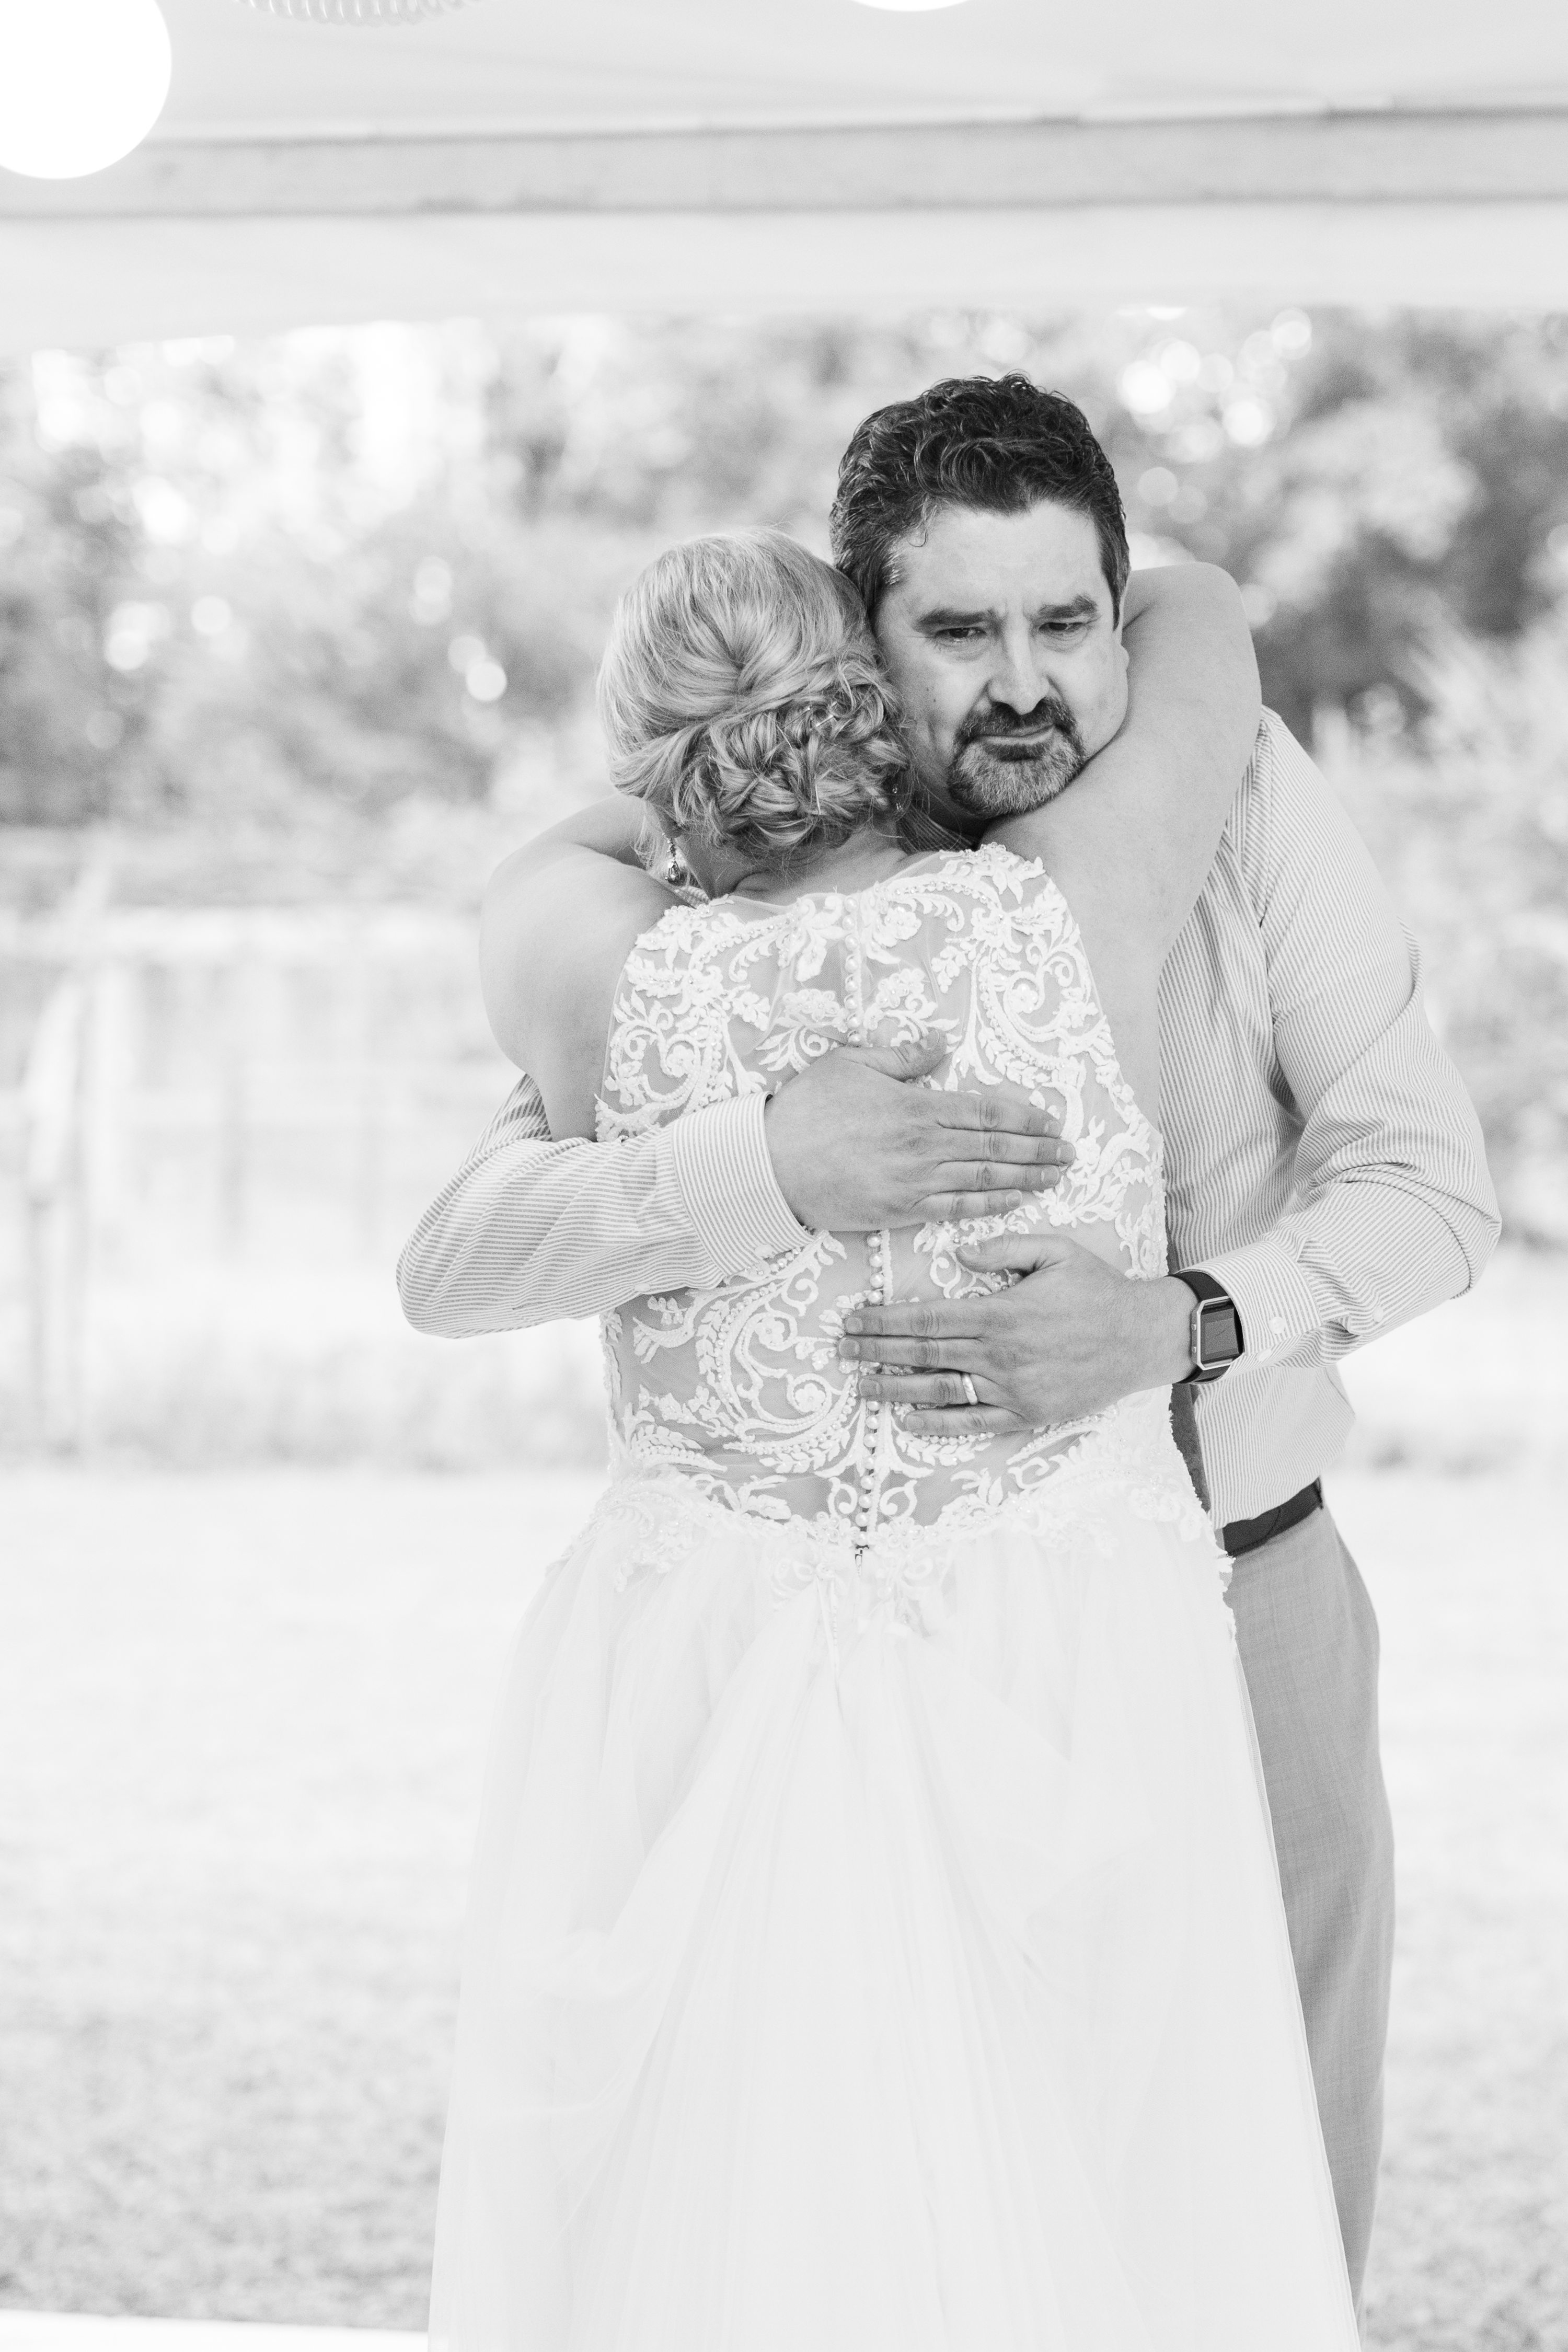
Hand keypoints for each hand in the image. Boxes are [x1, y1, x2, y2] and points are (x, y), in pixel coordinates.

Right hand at [763, 1034, 1072, 1231]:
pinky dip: (990, 1204)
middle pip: (995, 1146)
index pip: (987, 1110)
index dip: (1027, 1116)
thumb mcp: (852, 1063)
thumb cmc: (806, 1109)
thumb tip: (940, 1043)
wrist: (769, 1164)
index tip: (1053, 1121)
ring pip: (984, 1178)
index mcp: (916, 1105)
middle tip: (1070, 1153)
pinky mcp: (900, 1211)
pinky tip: (1015, 1201)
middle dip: (1039, 1150)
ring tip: (1056, 1177)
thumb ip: (902, 1056)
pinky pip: (956, 1208)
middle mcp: (924, 1145)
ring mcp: (915, 1181)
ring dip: (1026, 1178)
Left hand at [837, 1231, 1195, 1433]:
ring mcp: (1013, 1388)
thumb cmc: (1098, 1290)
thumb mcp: (1056, 1251)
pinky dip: (939, 1424)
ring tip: (862, 1385)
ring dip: (895, 1389)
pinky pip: (975, 1422)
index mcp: (1001, 1313)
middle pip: (923, 1355)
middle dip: (876, 1352)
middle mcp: (1000, 1354)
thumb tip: (960, 1252)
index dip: (884, 1322)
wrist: (1142, 1337)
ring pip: (940, 1390)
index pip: (927, 1320)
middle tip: (841, 1350)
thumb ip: (1005, 1247)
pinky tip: (909, 1420)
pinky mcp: (1028, 1413)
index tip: (854, 1320)